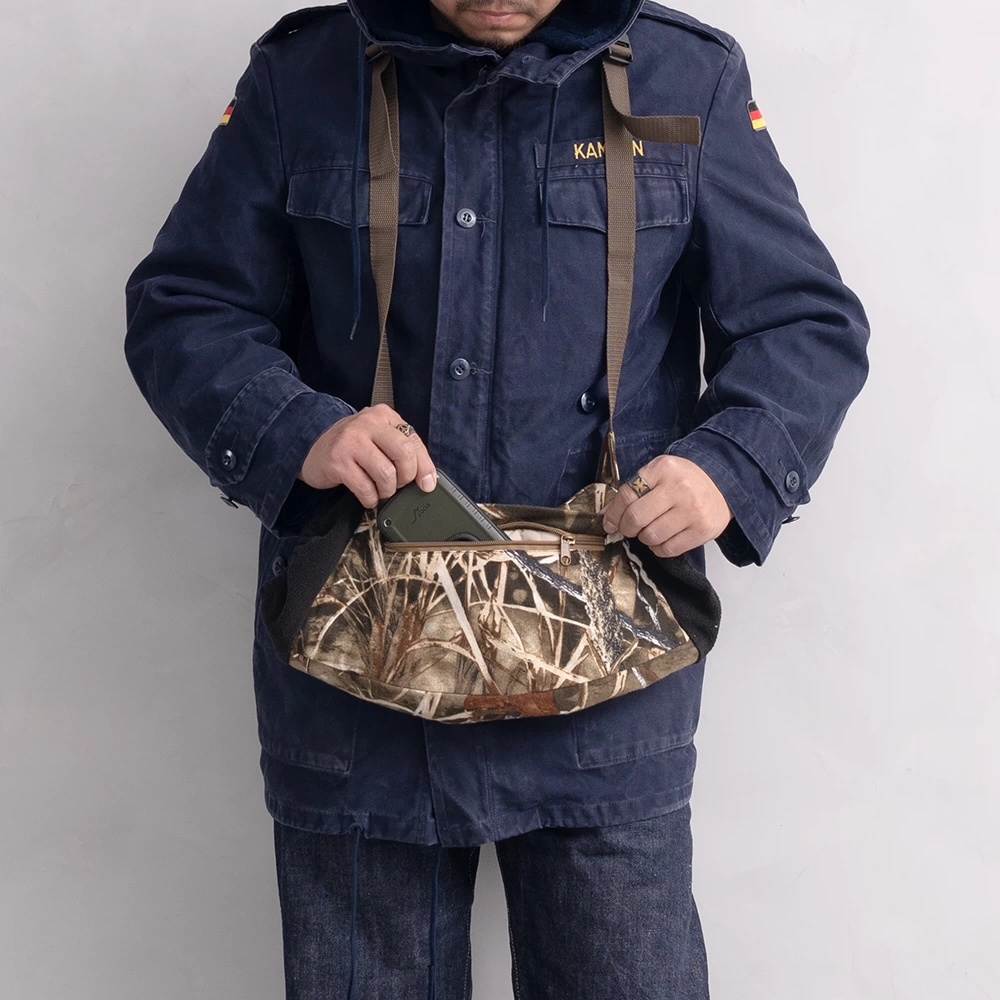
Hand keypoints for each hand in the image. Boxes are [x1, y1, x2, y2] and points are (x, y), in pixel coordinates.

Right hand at [298, 404, 436, 508]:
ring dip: (387, 491)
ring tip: (379, 490)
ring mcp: (351, 441)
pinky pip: (366, 488)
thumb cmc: (351, 446)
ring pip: (386, 474)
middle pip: (404, 454)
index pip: (414, 442)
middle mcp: (368, 424)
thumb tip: (427, 478)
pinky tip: (367, 496)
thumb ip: (401, 450)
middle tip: (397, 485)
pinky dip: (370, 498)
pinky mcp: (338, 461)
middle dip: (406, 478)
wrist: (311, 447)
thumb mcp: (378, 438)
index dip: (425, 467)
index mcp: (384, 416)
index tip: (427, 484)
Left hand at [601, 454, 733, 558]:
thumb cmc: (684, 479)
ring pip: (651, 536)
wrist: (722, 483)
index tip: (610, 522)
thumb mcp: (658, 473)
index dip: (614, 513)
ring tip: (651, 529)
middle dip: (627, 527)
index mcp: (663, 469)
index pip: (627, 495)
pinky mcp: (703, 530)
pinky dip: (659, 547)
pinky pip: (668, 549)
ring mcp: (693, 511)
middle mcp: (679, 489)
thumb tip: (607, 516)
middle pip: (637, 518)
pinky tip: (663, 537)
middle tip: (629, 527)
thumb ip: (632, 491)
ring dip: (644, 537)